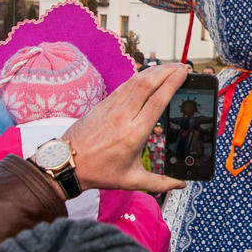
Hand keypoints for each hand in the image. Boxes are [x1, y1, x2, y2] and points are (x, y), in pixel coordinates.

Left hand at [61, 63, 188, 193]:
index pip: (158, 100)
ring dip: (155, 70)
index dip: (173, 83)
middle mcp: (124, 116)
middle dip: (167, 71)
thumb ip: (159, 183)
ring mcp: (112, 107)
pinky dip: (140, 76)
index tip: (184, 73)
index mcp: (135, 133)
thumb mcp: (131, 180)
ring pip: (136, 80)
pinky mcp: (103, 104)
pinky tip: (149, 74)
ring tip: (170, 67)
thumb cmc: (99, 172)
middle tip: (183, 66)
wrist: (66, 164)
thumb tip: (180, 185)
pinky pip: (125, 85)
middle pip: (148, 84)